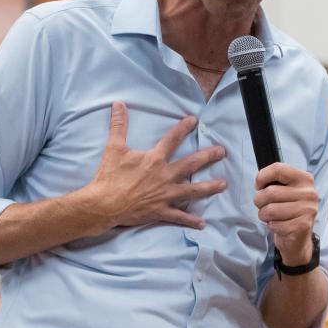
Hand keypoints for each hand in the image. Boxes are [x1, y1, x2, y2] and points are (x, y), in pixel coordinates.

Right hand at [79, 101, 226, 231]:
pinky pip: (179, 217)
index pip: (172, 140)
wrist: (104, 204)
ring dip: (209, 187)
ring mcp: (165, 195)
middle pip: (191, 164)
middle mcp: (164, 176)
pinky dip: (190, 221)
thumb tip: (118, 104)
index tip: (194, 120)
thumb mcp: (113, 148)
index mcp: (154, 160)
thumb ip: (118, 125)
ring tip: (223, 184)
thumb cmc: (109, 176)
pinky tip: (202, 223)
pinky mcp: (160, 211)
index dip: (183, 128)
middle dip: (208, 157)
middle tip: (222, 152)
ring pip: (192, 191)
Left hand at [253, 163, 317, 264]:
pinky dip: (271, 226)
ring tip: (271, 216)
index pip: (278, 169)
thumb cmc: (286, 209)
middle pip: (270, 192)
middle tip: (264, 205)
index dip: (262, 177)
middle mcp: (309, 193)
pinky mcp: (303, 226)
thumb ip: (273, 180)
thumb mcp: (284, 189)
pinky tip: (279, 225)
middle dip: (259, 201)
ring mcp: (308, 210)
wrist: (298, 237)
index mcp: (304, 179)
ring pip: (270, 210)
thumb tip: (259, 181)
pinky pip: (274, 224)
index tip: (259, 186)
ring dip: (264, 215)